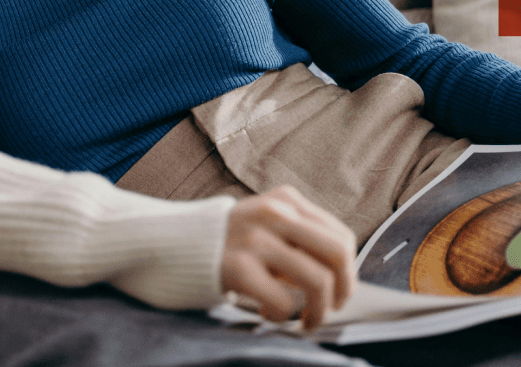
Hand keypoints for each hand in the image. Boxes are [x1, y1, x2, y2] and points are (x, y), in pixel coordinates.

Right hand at [220, 185, 355, 329]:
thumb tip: (339, 277)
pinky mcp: (238, 267)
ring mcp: (256, 239)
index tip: (339, 291)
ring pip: (317, 281)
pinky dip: (282, 316)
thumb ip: (298, 235)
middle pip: (337, 254)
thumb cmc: (228, 240)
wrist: (172, 241)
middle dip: (342, 290)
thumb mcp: (265, 220)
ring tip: (304, 319)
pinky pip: (284, 302)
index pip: (340, 237)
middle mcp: (275, 213)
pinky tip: (267, 313)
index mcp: (286, 200)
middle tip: (330, 308)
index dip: (348, 272)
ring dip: (318, 311)